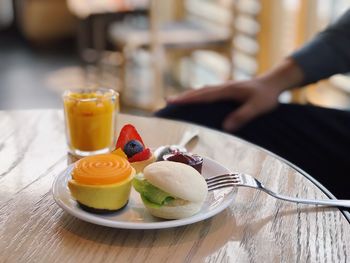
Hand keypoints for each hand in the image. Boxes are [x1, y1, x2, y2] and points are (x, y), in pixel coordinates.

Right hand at [167, 58, 303, 131]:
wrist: (274, 82)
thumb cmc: (267, 96)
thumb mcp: (258, 107)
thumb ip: (243, 116)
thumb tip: (226, 127)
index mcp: (228, 90)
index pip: (204, 96)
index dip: (188, 100)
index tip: (173, 102)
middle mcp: (223, 87)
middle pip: (199, 91)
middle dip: (183, 97)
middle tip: (167, 102)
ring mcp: (224, 88)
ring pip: (202, 91)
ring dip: (189, 95)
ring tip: (175, 101)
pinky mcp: (227, 90)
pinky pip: (208, 92)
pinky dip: (198, 95)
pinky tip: (195, 100)